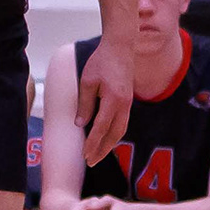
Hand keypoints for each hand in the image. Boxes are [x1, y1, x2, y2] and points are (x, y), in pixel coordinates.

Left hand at [76, 37, 132, 165]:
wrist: (120, 48)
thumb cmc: (101, 62)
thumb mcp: (87, 82)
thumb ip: (85, 104)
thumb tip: (80, 125)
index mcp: (113, 100)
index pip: (101, 128)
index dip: (93, 143)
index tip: (85, 155)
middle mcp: (124, 105)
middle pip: (114, 134)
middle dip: (103, 150)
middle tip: (91, 162)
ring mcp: (128, 104)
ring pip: (121, 130)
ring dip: (110, 144)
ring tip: (98, 155)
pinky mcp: (128, 102)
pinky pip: (123, 123)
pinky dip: (115, 134)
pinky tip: (107, 139)